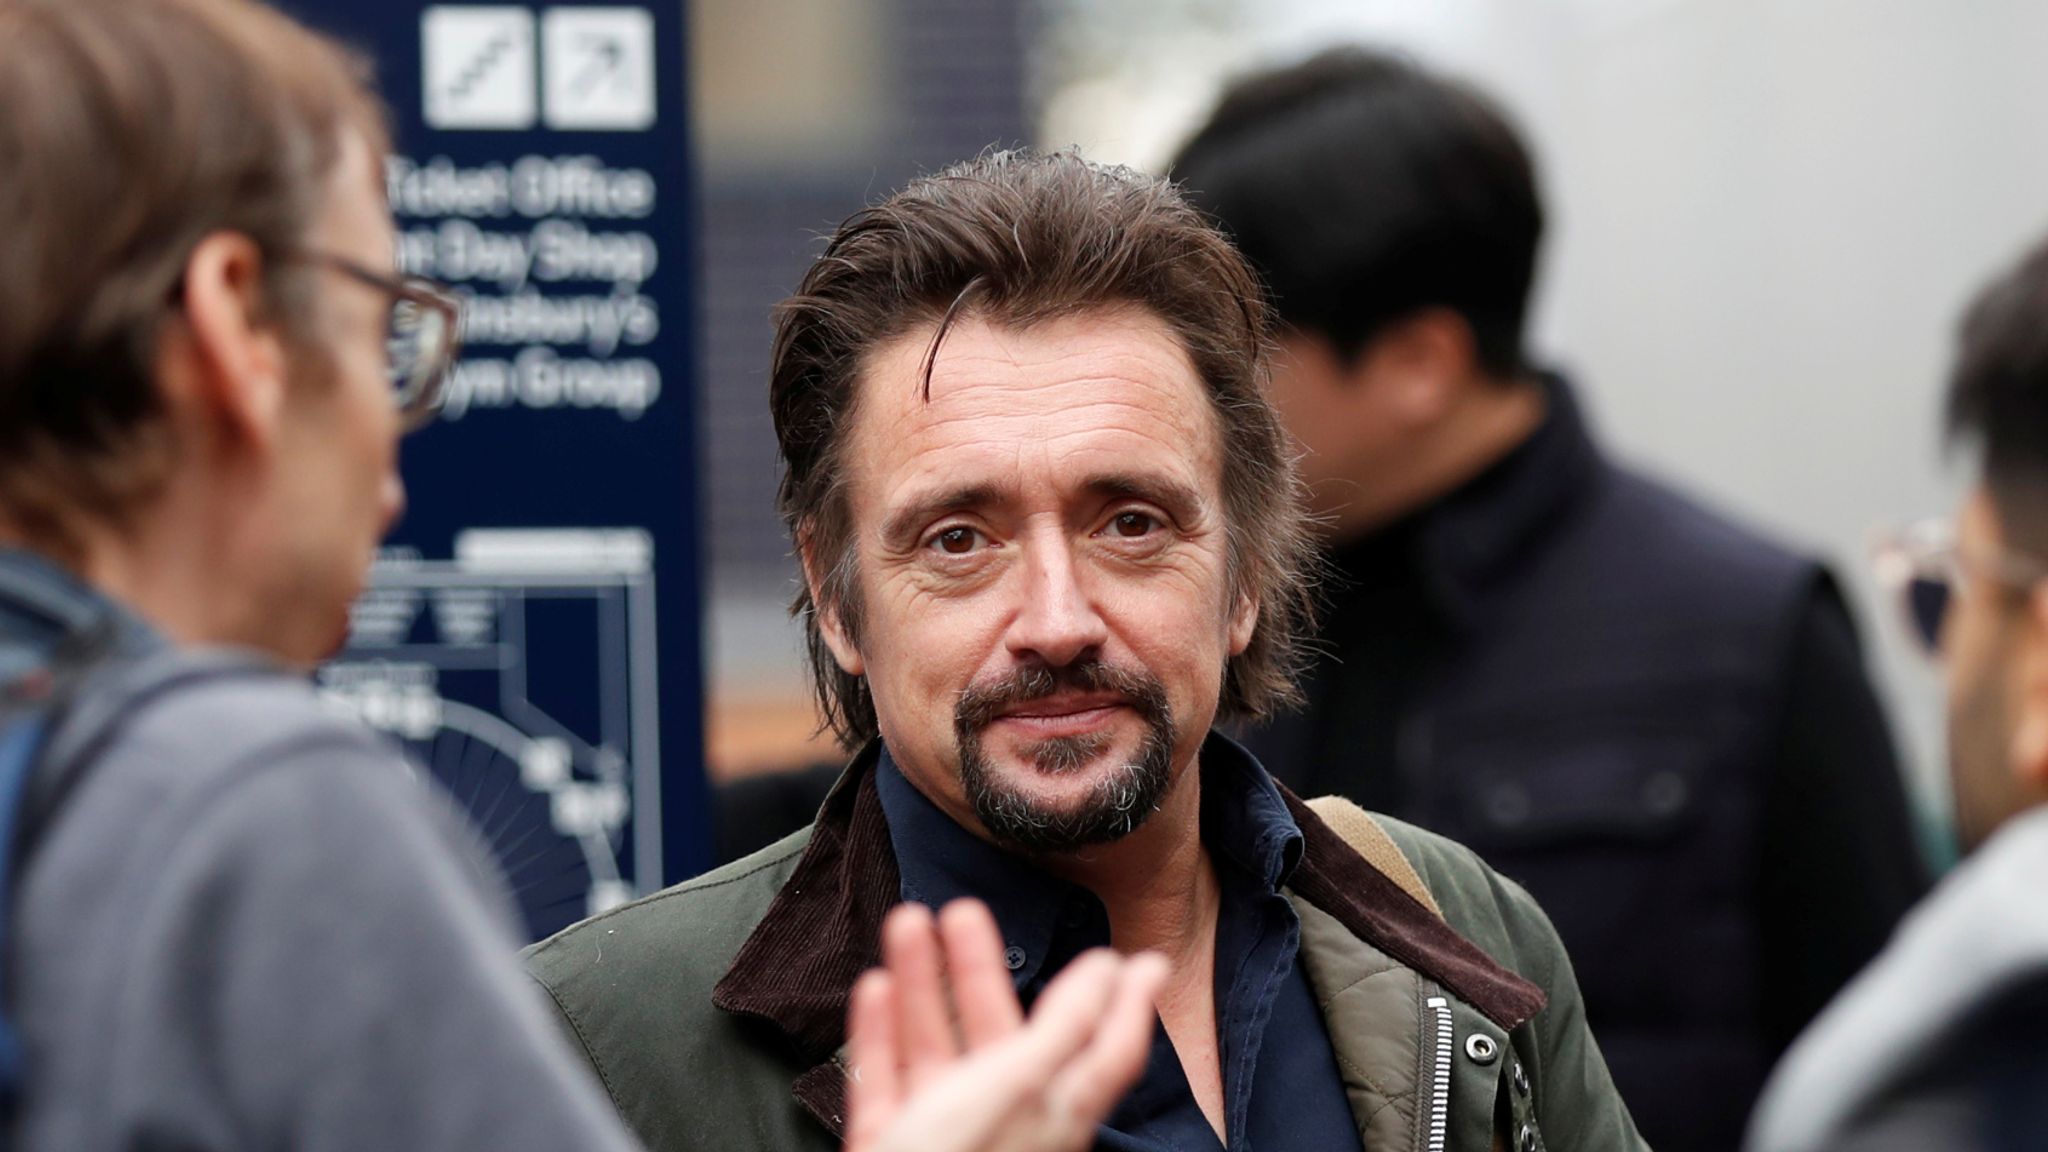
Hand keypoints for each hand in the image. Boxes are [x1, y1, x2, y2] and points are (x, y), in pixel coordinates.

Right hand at [843, 899, 1166, 1151]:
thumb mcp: (1023, 1085)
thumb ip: (1066, 1027)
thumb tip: (1112, 972)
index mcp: (1055, 1111)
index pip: (1108, 1051)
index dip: (1128, 1005)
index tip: (1145, 960)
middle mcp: (1006, 1121)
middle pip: (1004, 1033)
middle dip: (981, 967)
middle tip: (965, 910)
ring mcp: (945, 1134)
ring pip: (937, 1047)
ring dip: (924, 984)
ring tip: (908, 924)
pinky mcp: (893, 1145)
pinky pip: (889, 1081)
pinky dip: (881, 1034)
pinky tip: (877, 989)